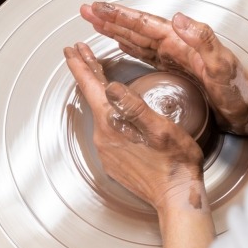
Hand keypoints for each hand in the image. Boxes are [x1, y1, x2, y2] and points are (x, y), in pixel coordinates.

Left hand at [64, 41, 206, 212]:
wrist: (176, 198)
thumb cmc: (176, 163)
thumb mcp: (161, 128)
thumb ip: (134, 106)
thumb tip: (111, 87)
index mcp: (114, 123)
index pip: (91, 86)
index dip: (81, 65)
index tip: (72, 50)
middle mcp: (103, 136)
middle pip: (92, 98)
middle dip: (87, 73)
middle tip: (79, 54)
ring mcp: (107, 150)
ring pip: (99, 114)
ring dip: (98, 94)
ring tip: (100, 77)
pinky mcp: (113, 161)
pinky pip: (107, 132)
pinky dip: (109, 116)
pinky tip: (117, 113)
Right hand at [80, 2, 247, 134]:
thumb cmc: (239, 91)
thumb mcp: (223, 66)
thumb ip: (204, 41)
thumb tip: (180, 19)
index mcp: (183, 42)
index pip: (145, 24)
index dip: (120, 16)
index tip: (98, 9)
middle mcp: (177, 46)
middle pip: (137, 27)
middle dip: (110, 18)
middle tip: (86, 11)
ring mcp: (176, 57)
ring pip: (138, 39)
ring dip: (116, 30)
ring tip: (96, 23)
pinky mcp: (177, 70)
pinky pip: (147, 54)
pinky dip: (130, 46)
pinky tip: (121, 45)